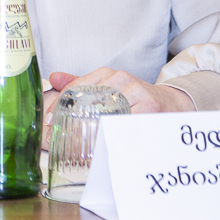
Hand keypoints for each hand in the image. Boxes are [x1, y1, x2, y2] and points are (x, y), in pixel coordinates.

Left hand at [45, 68, 194, 133]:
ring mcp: (136, 91)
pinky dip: (116, 134)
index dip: (59, 104)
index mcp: (107, 74)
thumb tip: (54, 77)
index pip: (76, 87)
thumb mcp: (107, 87)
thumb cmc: (135, 98)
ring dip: (93, 131)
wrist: (171, 102)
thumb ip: (80, 83)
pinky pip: (127, 123)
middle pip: (89, 100)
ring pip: (107, 113)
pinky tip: (107, 143)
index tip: (47, 121)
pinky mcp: (150, 106)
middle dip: (71, 120)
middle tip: (58, 137)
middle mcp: (120, 79)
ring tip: (79, 145)